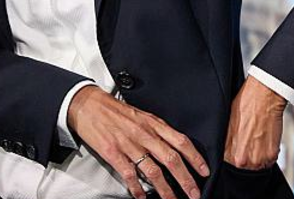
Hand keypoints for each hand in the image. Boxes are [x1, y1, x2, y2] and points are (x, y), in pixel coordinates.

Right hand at [68, 86, 209, 198]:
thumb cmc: (116, 111)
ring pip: (153, 171)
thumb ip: (158, 130)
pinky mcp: (113, 153)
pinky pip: (129, 174)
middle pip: (171, 159)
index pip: (181, 141)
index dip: (196, 158)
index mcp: (154, 124)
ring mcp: (129, 144)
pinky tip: (142, 197)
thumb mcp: (143, 115)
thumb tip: (174, 146)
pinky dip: (137, 188)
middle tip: (194, 194)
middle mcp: (145, 134)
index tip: (205, 171)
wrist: (89, 105)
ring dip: (165, 189)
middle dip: (186, 179)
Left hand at [223, 76, 286, 169]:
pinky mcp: (272, 155)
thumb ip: (228, 144)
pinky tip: (266, 138)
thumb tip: (228, 151)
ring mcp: (258, 159)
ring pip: (259, 166)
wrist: (263, 96)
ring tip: (259, 139)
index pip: (230, 166)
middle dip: (249, 158)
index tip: (240, 150)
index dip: (236, 157)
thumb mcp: (228, 126)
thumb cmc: (245, 105)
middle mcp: (243, 160)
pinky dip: (270, 152)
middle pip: (246, 168)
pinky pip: (270, 160)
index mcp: (229, 154)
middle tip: (251, 143)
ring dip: (260, 157)